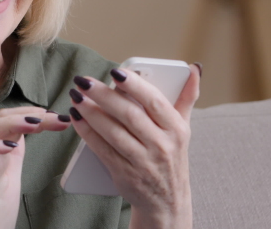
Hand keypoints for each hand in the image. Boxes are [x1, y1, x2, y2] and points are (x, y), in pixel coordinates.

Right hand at [0, 107, 70, 228]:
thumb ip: (17, 153)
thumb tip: (32, 130)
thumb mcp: (13, 174)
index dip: (33, 114)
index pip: (12, 120)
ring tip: (34, 123)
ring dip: (9, 123)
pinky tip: (9, 147)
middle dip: (27, 114)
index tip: (58, 117)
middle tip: (53, 117)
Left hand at [69, 63, 200, 228]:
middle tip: (83, 81)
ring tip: (76, 97)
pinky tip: (77, 119)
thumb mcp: (183, 128)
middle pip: (129, 115)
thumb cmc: (171, 156)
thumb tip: (194, 68)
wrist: (167, 201)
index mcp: (176, 129)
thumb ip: (186, 97)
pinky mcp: (125, 174)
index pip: (154, 101)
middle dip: (104, 95)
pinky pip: (103, 149)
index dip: (134, 85)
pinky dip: (87, 133)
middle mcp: (162, 145)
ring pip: (113, 132)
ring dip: (91, 113)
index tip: (116, 71)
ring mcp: (143, 161)